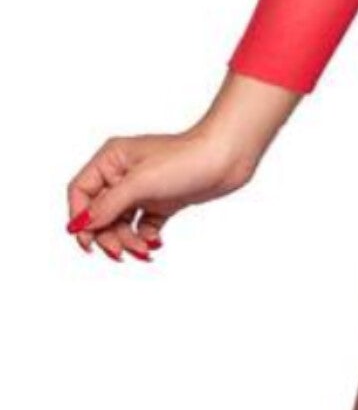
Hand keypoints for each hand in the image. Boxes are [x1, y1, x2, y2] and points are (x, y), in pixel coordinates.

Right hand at [64, 119, 264, 262]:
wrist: (228, 157)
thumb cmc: (186, 159)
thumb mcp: (141, 183)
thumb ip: (107, 206)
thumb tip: (77, 226)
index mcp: (112, 159)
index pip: (80, 192)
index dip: (80, 218)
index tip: (88, 242)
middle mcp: (123, 173)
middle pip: (99, 213)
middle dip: (108, 236)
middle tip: (121, 253)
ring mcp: (143, 188)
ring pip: (121, 223)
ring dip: (128, 241)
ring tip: (145, 250)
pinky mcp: (162, 201)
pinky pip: (142, 226)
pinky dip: (144, 238)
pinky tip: (155, 244)